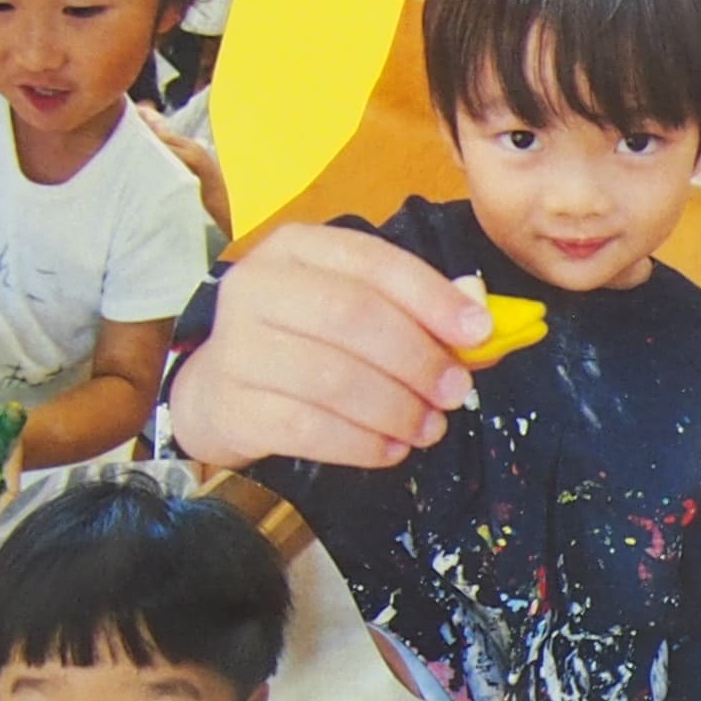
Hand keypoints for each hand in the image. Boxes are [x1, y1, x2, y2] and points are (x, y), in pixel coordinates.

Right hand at [164, 224, 493, 470]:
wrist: (221, 393)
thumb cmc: (305, 344)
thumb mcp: (356, 312)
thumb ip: (417, 312)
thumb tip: (480, 314)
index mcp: (297, 249)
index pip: (372, 261)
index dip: (432, 297)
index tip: (479, 332)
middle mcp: (257, 286)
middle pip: (351, 316)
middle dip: (418, 358)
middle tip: (457, 392)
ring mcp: (237, 346)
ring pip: (333, 377)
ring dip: (397, 409)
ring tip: (431, 428)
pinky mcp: (233, 406)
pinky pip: (310, 428)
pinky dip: (363, 444)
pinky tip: (392, 450)